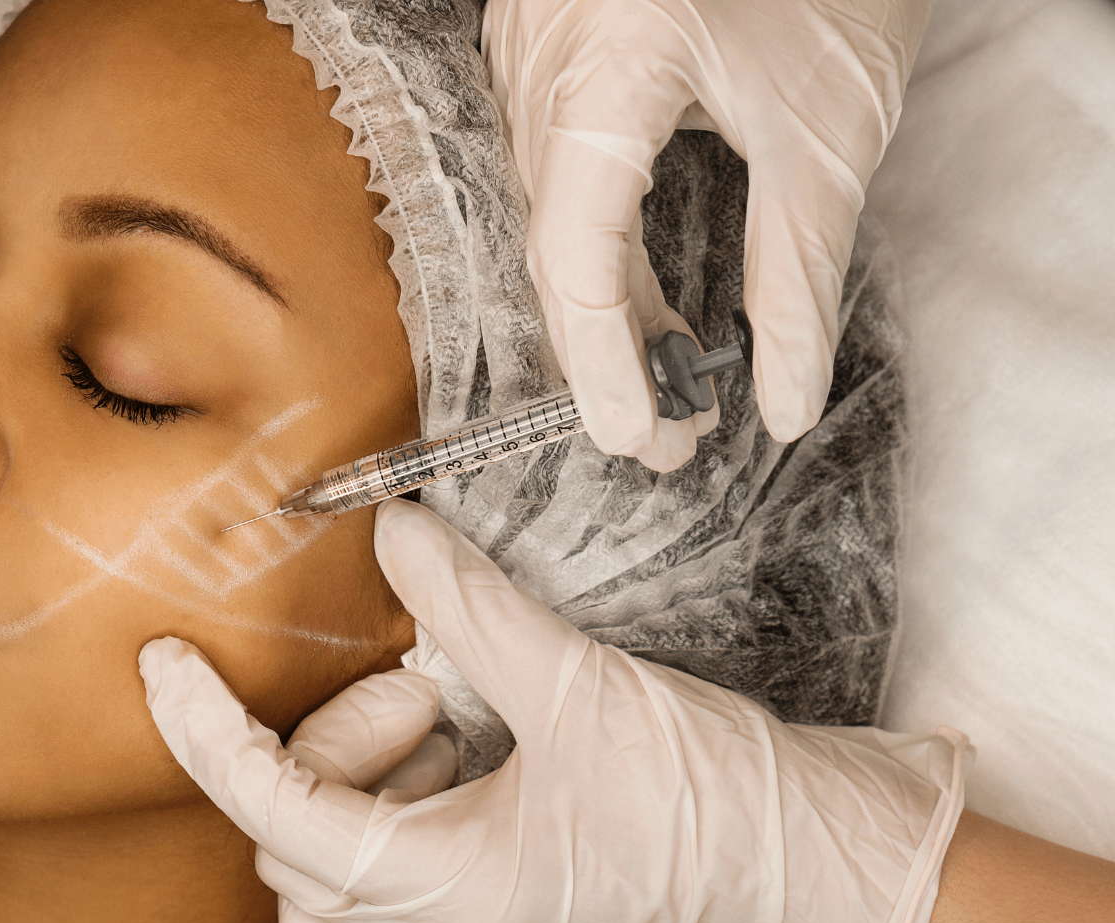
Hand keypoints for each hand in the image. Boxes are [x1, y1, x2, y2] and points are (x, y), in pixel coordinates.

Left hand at [140, 501, 968, 922]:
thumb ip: (466, 607)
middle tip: (426, 690)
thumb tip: (390, 531)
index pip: (267, 809)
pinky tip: (470, 765)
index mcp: (438, 891)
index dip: (202, 730)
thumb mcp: (575, 683)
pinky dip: (394, 819)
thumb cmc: (707, 797)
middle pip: (289, 844)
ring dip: (359, 787)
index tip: (163, 664)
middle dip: (329, 748)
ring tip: (453, 727)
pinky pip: (381, 894)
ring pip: (326, 877)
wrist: (807, 872)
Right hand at [484, 0, 929, 468]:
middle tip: (669, 439)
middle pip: (553, 245)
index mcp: (608, 68)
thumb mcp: (829, 130)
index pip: (576, 255)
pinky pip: (551, 171)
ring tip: (667, 378)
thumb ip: (797, 273)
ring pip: (548, 214)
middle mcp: (543, 61)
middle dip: (607, 356)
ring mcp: (529, 49)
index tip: (644, 439)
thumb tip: (787, 401)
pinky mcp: (545, 46)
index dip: (603, 362)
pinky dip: (593, 246)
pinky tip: (640, 294)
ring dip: (602, 307)